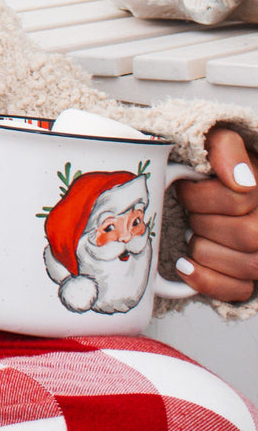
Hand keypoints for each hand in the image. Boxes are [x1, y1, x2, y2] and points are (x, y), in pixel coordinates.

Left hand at [174, 124, 257, 302]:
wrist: (205, 188)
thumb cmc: (209, 166)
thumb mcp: (214, 140)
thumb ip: (225, 146)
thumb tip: (242, 180)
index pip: (238, 200)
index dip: (200, 195)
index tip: (184, 187)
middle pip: (245, 234)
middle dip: (201, 219)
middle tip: (186, 209)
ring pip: (244, 264)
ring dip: (204, 247)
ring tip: (191, 230)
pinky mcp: (248, 278)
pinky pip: (238, 290)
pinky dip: (207, 280)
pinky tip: (185, 265)